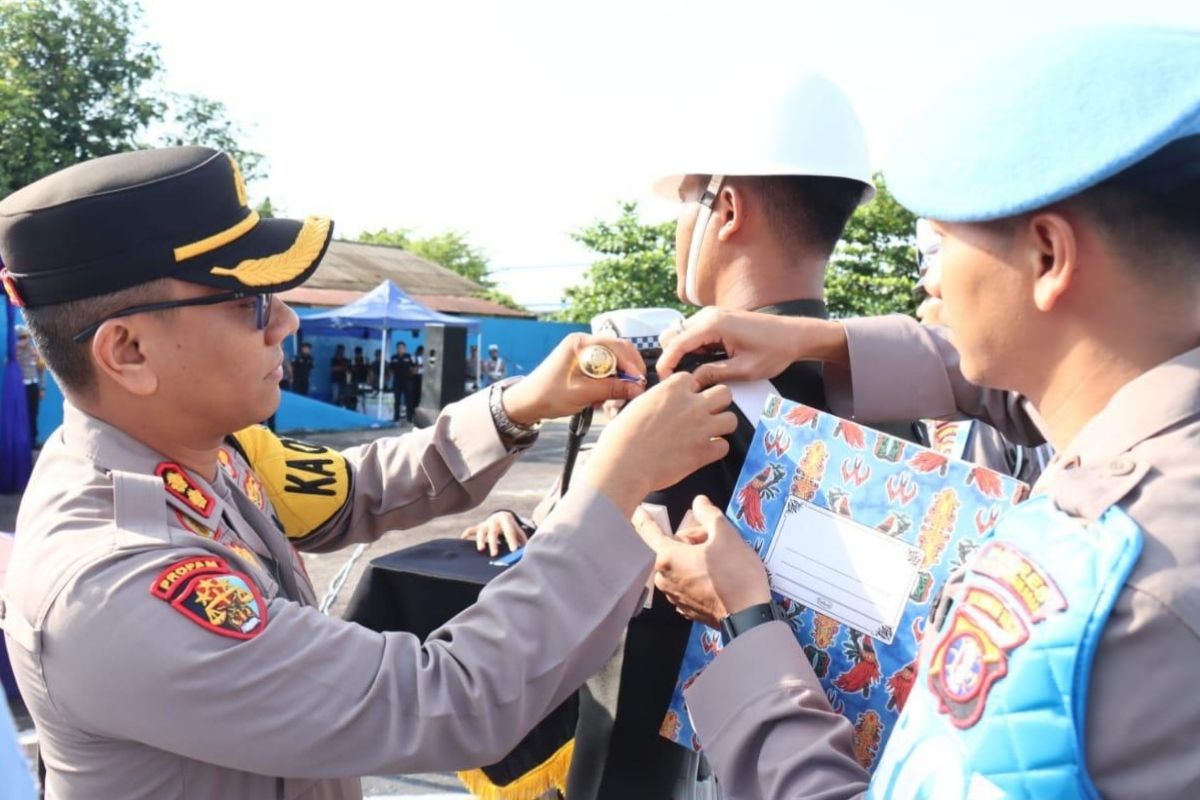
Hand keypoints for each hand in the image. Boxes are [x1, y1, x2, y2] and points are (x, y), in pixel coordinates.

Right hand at [461, 511, 529, 556]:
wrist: (502, 516)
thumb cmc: (512, 528)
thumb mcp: (518, 531)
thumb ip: (522, 540)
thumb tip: (527, 552)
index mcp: (507, 520)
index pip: (510, 531)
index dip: (512, 541)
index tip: (514, 550)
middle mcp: (495, 521)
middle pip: (493, 532)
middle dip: (494, 544)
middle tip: (494, 555)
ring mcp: (486, 524)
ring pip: (481, 531)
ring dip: (480, 540)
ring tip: (481, 549)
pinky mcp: (479, 527)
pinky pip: (471, 529)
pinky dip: (467, 533)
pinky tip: (463, 539)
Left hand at [501, 333, 646, 424]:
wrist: (528, 402)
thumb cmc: (549, 395)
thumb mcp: (582, 393)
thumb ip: (611, 389)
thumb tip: (637, 389)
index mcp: (580, 343)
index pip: (616, 346)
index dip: (631, 364)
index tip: (639, 382)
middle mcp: (584, 343)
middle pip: (619, 350)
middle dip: (630, 370)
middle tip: (636, 389)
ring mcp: (585, 352)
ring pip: (615, 360)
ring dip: (621, 377)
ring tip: (620, 396)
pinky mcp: (585, 363)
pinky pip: (607, 368)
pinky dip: (612, 381)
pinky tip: (608, 396)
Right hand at [581, 373, 736, 515]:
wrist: (624, 464)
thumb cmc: (621, 437)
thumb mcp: (637, 406)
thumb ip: (657, 400)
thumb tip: (663, 405)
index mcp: (671, 389)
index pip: (692, 379)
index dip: (688, 391)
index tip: (682, 402)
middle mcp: (691, 404)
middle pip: (724, 393)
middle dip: (717, 403)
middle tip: (705, 414)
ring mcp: (701, 427)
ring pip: (731, 419)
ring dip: (721, 427)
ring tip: (708, 434)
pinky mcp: (704, 452)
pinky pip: (724, 446)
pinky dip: (715, 450)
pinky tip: (702, 452)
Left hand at [635, 495, 771, 626]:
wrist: (749, 616)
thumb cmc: (735, 573)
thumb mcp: (726, 535)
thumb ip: (709, 514)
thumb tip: (699, 501)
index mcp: (667, 557)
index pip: (648, 531)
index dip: (643, 517)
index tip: (637, 509)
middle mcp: (663, 578)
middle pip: (672, 548)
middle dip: (691, 541)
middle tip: (714, 541)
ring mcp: (674, 596)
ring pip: (680, 566)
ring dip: (694, 558)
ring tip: (719, 560)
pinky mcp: (686, 609)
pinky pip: (686, 583)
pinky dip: (697, 576)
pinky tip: (717, 577)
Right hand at [656, 308, 848, 386]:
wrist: (795, 335)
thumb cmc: (775, 351)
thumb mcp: (744, 370)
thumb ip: (714, 375)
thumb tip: (690, 383)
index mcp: (713, 324)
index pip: (675, 343)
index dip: (666, 364)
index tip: (664, 382)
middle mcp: (709, 315)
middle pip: (672, 335)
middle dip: (671, 357)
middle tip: (679, 381)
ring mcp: (712, 315)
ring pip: (681, 334)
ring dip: (682, 354)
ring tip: (692, 375)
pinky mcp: (717, 319)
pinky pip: (694, 334)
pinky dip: (692, 349)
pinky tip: (704, 365)